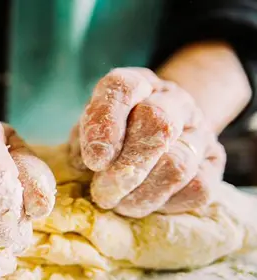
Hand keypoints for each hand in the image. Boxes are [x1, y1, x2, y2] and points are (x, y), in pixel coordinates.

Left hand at [71, 68, 225, 217]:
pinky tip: (143, 203)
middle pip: (158, 123)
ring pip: (177, 164)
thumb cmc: (114, 135)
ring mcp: (199, 130)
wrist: (160, 136)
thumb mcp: (90, 129)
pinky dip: (165, 202)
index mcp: (137, 84)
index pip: (123, 88)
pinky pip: (196, 187)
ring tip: (118, 204)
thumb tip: (87, 164)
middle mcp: (173, 100)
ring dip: (142, 192)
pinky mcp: (213, 162)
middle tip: (103, 193)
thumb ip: (84, 141)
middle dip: (126, 167)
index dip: (106, 123)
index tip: (94, 160)